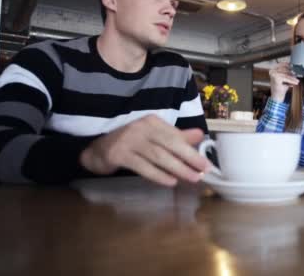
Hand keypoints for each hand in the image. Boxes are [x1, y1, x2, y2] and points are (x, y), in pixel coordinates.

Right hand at [79, 115, 211, 186]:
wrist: (97, 149)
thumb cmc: (131, 143)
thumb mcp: (154, 137)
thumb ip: (176, 136)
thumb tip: (199, 135)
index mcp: (152, 121)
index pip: (175, 135)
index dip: (192, 149)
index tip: (206, 163)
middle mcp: (141, 128)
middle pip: (169, 144)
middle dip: (189, 158)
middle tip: (203, 171)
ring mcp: (129, 140)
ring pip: (158, 156)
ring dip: (177, 168)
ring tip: (191, 178)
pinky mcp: (119, 154)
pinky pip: (143, 166)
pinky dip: (157, 175)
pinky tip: (170, 182)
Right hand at [269, 62, 298, 101]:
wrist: (277, 97)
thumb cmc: (281, 87)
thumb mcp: (284, 78)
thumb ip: (287, 72)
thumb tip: (295, 68)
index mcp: (272, 70)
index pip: (282, 64)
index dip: (289, 65)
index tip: (295, 66)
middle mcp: (272, 71)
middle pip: (285, 69)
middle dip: (292, 72)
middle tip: (298, 74)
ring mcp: (273, 74)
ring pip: (286, 74)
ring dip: (293, 78)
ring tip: (297, 80)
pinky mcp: (276, 78)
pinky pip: (287, 78)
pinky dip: (292, 81)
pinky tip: (296, 82)